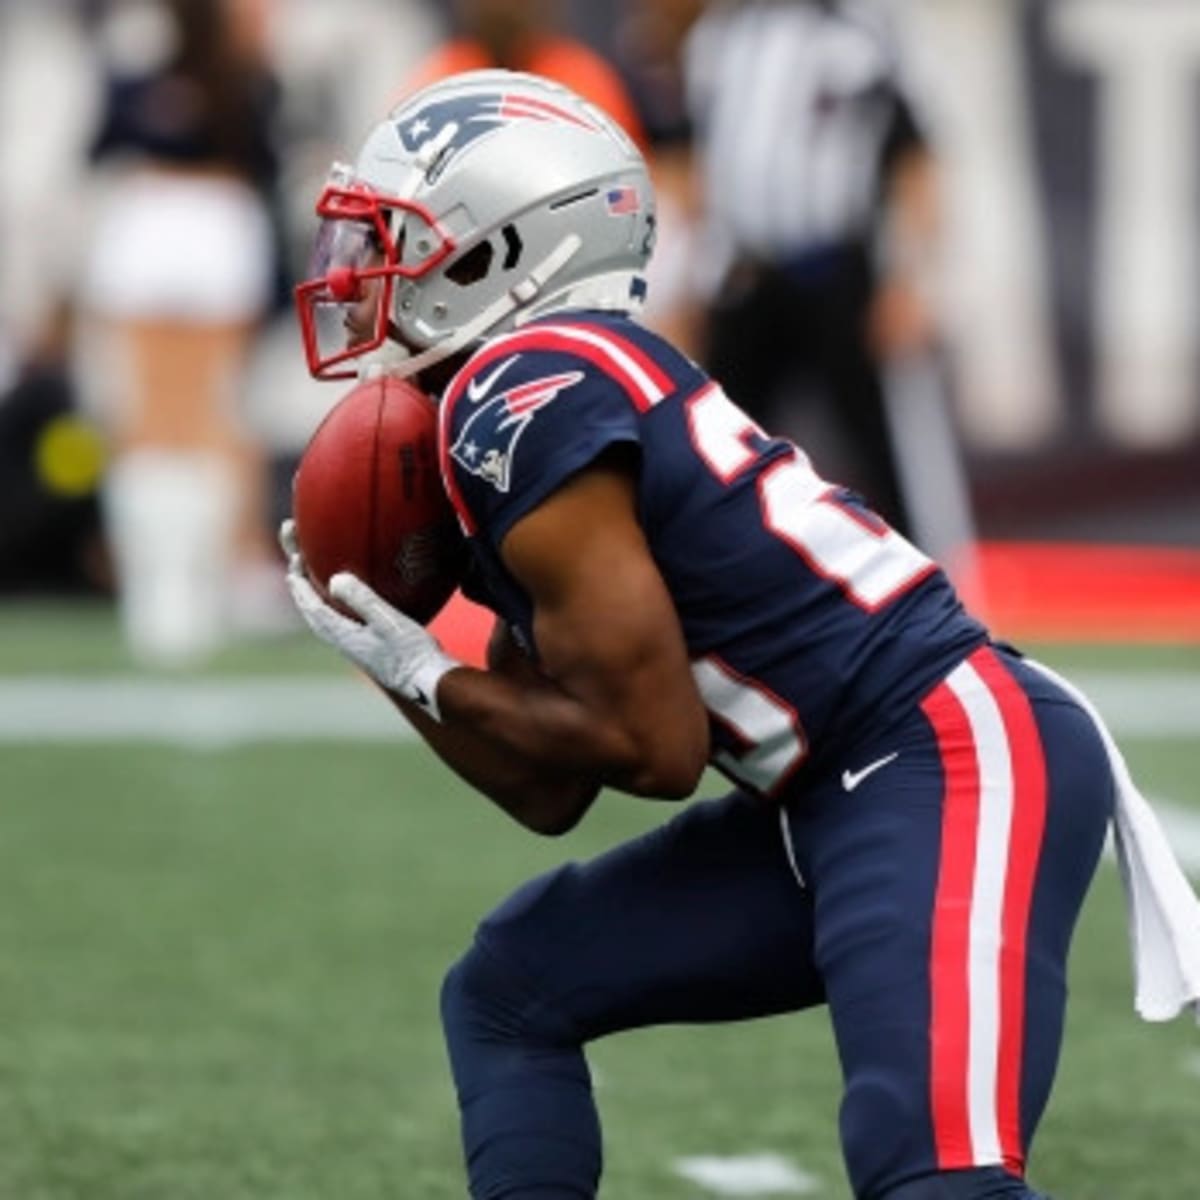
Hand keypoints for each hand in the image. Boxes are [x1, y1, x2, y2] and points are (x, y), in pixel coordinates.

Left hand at [279, 519, 458, 719]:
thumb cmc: (411, 653)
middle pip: (313, 615)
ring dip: (313, 603)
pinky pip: (337, 627)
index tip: (294, 564)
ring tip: (310, 588)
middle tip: (295, 571)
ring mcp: (355, 649)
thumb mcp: (388, 621)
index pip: (313, 607)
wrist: (427, 683)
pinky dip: (330, 612)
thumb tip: (335, 579)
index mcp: (343, 635)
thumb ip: (362, 599)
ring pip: (323, 623)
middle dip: (301, 592)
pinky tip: (343, 609)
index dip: (301, 586)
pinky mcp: (366, 651)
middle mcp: (344, 643)